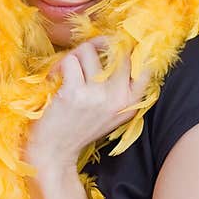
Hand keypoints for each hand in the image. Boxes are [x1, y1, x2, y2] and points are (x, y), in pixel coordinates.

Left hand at [24, 37, 152, 175]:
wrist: (54, 153)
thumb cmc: (79, 127)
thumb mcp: (111, 112)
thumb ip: (120, 86)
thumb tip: (119, 47)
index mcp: (131, 103)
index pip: (144, 65)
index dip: (130, 48)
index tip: (114, 45)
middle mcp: (119, 98)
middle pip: (116, 51)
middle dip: (96, 47)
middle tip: (81, 59)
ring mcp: (98, 95)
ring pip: (88, 51)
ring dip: (73, 56)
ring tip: (65, 72)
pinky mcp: (75, 93)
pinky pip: (70, 60)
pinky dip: (59, 66)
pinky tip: (54, 79)